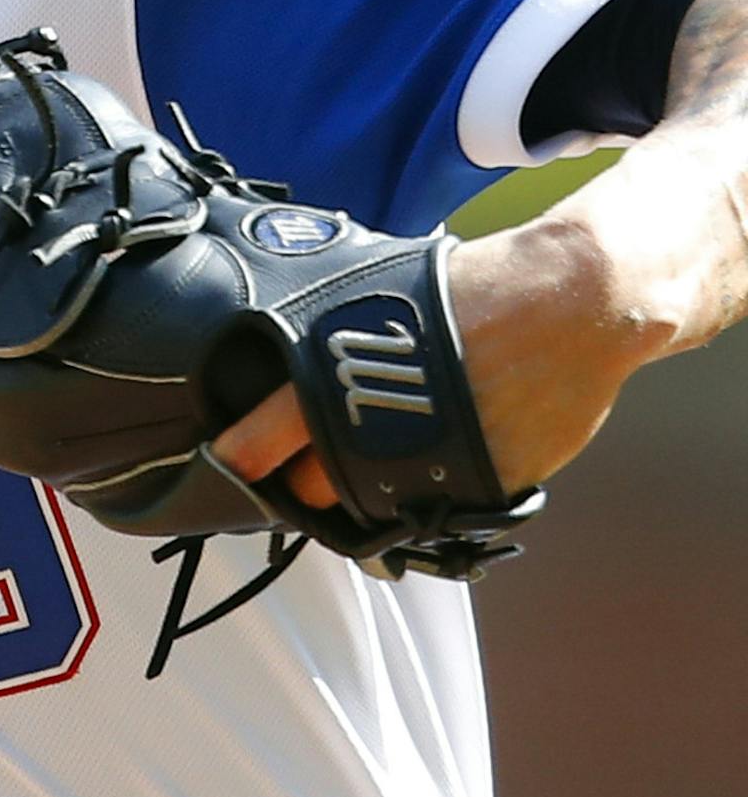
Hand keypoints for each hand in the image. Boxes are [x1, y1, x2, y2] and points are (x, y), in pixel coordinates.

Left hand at [210, 218, 652, 513]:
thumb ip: (327, 342)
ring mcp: (427, 468)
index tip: (229, 466)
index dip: (238, 461)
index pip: (258, 444)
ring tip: (367, 464)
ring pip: (371, 509)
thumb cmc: (464, 287)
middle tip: (308, 465)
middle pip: (311, 492)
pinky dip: (425, 492)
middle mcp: (370, 433)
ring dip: (364, 494)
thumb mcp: (367, 295)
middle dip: (304, 484)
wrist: (567, 302)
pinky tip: (429, 460)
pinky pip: (435, 507)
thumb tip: (290, 363)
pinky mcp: (480, 490)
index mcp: (329, 378)